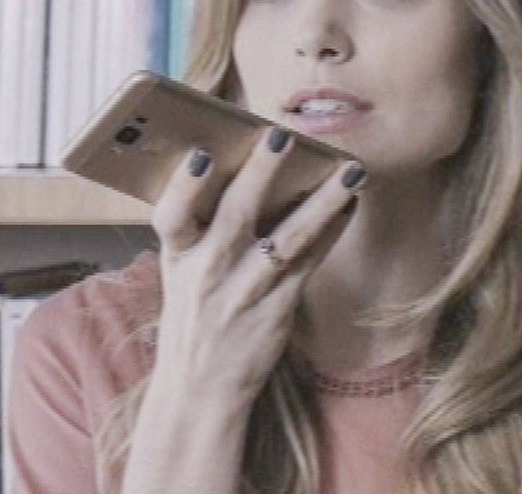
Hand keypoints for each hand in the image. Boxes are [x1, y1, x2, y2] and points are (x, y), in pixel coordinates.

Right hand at [149, 125, 366, 398]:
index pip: (171, 216)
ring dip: (322, 200)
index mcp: (178, 256)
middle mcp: (210, 271)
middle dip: (260, 173)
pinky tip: (350, 202)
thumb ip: (198, 228)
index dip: (185, 185)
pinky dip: (332, 228)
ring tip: (349, 170)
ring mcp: (247, 290)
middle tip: (281, 136)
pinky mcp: (279, 306)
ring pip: (289, 236)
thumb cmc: (190, 314)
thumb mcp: (179, 271)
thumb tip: (229, 165)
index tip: (202, 155)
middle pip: (236, 214)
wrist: (200, 385)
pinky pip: (311, 259)